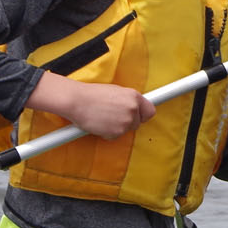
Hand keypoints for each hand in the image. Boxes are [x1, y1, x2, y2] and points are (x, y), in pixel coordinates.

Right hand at [32, 73, 154, 140]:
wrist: (77, 101)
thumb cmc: (92, 95)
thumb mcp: (115, 92)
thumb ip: (128, 100)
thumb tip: (134, 107)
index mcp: (134, 96)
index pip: (150, 111)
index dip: (142, 115)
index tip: (138, 116)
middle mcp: (133, 108)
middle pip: (138, 123)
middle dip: (127, 121)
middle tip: (112, 116)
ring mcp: (126, 121)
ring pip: (126, 130)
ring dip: (117, 127)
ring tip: (103, 117)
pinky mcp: (117, 132)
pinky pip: (116, 136)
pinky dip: (108, 133)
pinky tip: (100, 123)